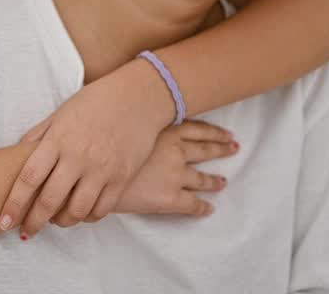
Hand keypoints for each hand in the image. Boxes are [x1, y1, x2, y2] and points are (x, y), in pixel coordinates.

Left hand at [0, 59, 185, 238]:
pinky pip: (102, 209)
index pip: (29, 178)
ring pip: (77, 211)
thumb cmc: (96, 101)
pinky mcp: (122, 178)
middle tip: (27, 231)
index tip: (3, 221)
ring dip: (61, 222)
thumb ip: (39, 135)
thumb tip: (17, 154)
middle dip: (33, 222)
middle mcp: (78, 157)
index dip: (14, 204)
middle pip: (49, 201)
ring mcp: (102, 169)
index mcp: (58, 139)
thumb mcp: (61, 113)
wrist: (139, 96)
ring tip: (55, 221)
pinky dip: (88, 217)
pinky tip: (81, 213)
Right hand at [115, 120, 235, 215]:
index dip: (214, 132)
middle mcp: (176, 151)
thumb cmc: (104, 146)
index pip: (198, 129)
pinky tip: (209, 209)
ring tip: (222, 182)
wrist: (94, 176)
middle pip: (205, 150)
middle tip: (234, 148)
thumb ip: (139, 123)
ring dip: (214, 181)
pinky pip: (193, 205)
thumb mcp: (123, 126)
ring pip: (202, 179)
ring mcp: (175, 175)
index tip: (226, 134)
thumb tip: (139, 119)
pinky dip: (203, 208)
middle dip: (221, 149)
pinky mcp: (170, 198)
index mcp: (166, 131)